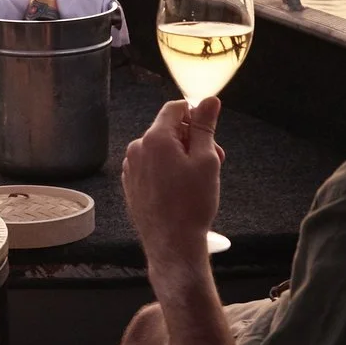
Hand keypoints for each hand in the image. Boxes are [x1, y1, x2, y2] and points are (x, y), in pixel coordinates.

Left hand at [122, 98, 224, 286]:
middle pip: (168, 129)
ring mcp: (132, 168)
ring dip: (181, 156)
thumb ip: (205, 126)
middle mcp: (138, 149)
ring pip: (161, 149)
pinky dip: (167, 171)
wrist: (173, 244)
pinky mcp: (132, 185)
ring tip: (198, 180)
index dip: (196, 116)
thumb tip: (208, 100)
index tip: (210, 133)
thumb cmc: (192, 204)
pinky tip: (181, 190)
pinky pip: (152, 166)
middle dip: (192, 140)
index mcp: (155, 138)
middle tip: (214, 161)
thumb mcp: (206, 160)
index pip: (175, 108)